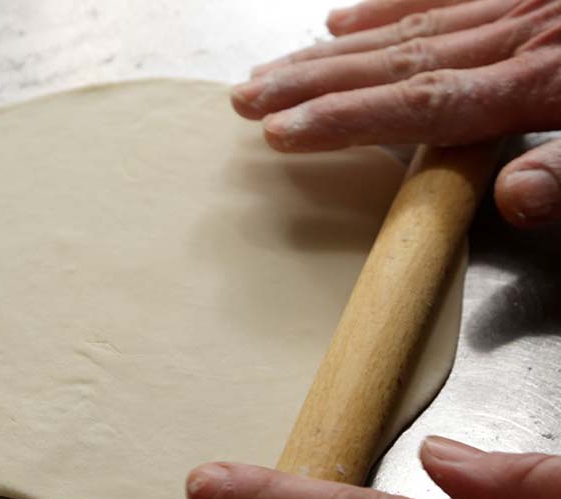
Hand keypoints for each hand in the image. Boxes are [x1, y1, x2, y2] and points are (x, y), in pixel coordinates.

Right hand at [231, 0, 560, 227]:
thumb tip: (512, 199)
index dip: (347, 118)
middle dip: (311, 83)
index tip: (283, 131)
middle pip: (392, 64)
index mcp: (538, 84)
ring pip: (402, 30)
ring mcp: (511, 4)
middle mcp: (511, 38)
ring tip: (269, 71)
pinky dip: (384, 6)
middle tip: (246, 99)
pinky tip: (340, 20)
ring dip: (329, 54)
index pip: (421, 105)